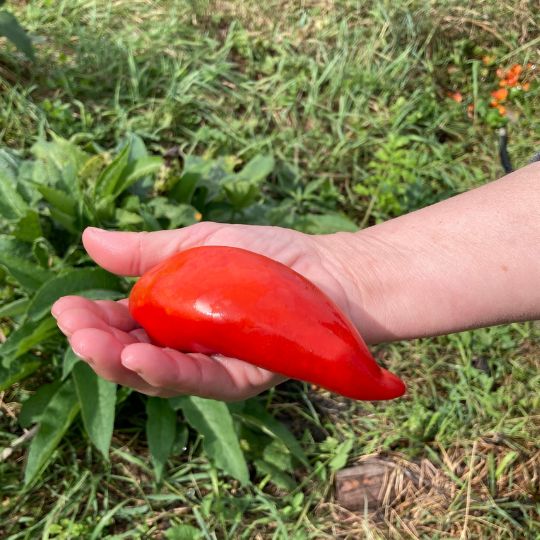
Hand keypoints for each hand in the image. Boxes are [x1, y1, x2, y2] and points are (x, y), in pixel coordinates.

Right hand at [52, 222, 360, 400]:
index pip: (126, 325)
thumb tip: (88, 239)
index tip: (66, 306)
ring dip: (122, 363)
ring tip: (91, 345)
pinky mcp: (246, 377)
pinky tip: (139, 358)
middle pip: (136, 356)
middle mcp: (191, 346)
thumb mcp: (198, 245)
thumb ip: (148, 251)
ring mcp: (217, 365)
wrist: (327, 270)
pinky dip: (169, 371)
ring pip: (161, 376)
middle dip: (98, 345)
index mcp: (175, 316)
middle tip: (72, 327)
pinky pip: (204, 379)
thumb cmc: (266, 257)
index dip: (94, 320)